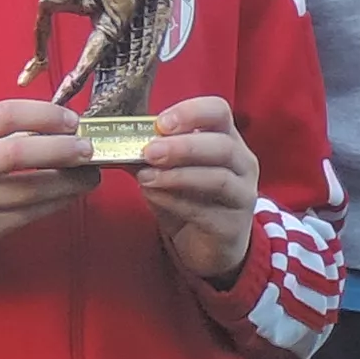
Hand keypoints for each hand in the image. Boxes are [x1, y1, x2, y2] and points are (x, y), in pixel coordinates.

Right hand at [0, 97, 97, 271]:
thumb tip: (50, 127)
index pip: (5, 115)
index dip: (44, 115)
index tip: (71, 120)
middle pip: (19, 154)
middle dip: (62, 150)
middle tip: (88, 149)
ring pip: (30, 191)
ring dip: (68, 183)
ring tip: (90, 175)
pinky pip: (26, 217)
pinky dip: (53, 205)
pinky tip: (68, 197)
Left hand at [131, 96, 260, 283]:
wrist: (206, 246)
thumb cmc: (189, 200)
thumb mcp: (167, 172)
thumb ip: (148, 156)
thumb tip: (117, 141)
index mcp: (227, 139)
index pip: (218, 111)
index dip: (191, 112)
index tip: (160, 123)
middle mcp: (242, 164)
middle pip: (222, 145)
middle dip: (182, 146)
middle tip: (149, 151)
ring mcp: (242, 195)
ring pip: (218, 178)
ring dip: (177, 175)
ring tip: (145, 177)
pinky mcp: (232, 225)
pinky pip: (205, 210)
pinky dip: (175, 201)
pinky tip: (153, 197)